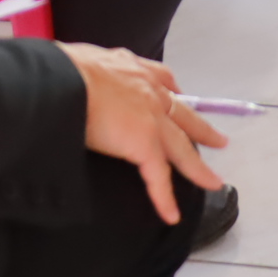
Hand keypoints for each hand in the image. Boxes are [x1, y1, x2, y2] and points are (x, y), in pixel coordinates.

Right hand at [64, 42, 228, 225]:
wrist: (61, 81)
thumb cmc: (59, 71)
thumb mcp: (77, 61)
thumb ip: (84, 72)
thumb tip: (67, 76)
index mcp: (131, 68)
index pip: (161, 78)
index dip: (172, 91)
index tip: (179, 96)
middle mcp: (148, 89)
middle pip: (183, 114)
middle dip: (201, 128)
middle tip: (218, 140)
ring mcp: (151, 117)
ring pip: (181, 147)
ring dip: (198, 167)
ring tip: (212, 182)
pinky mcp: (144, 143)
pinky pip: (158, 176)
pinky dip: (164, 197)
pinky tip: (171, 215)